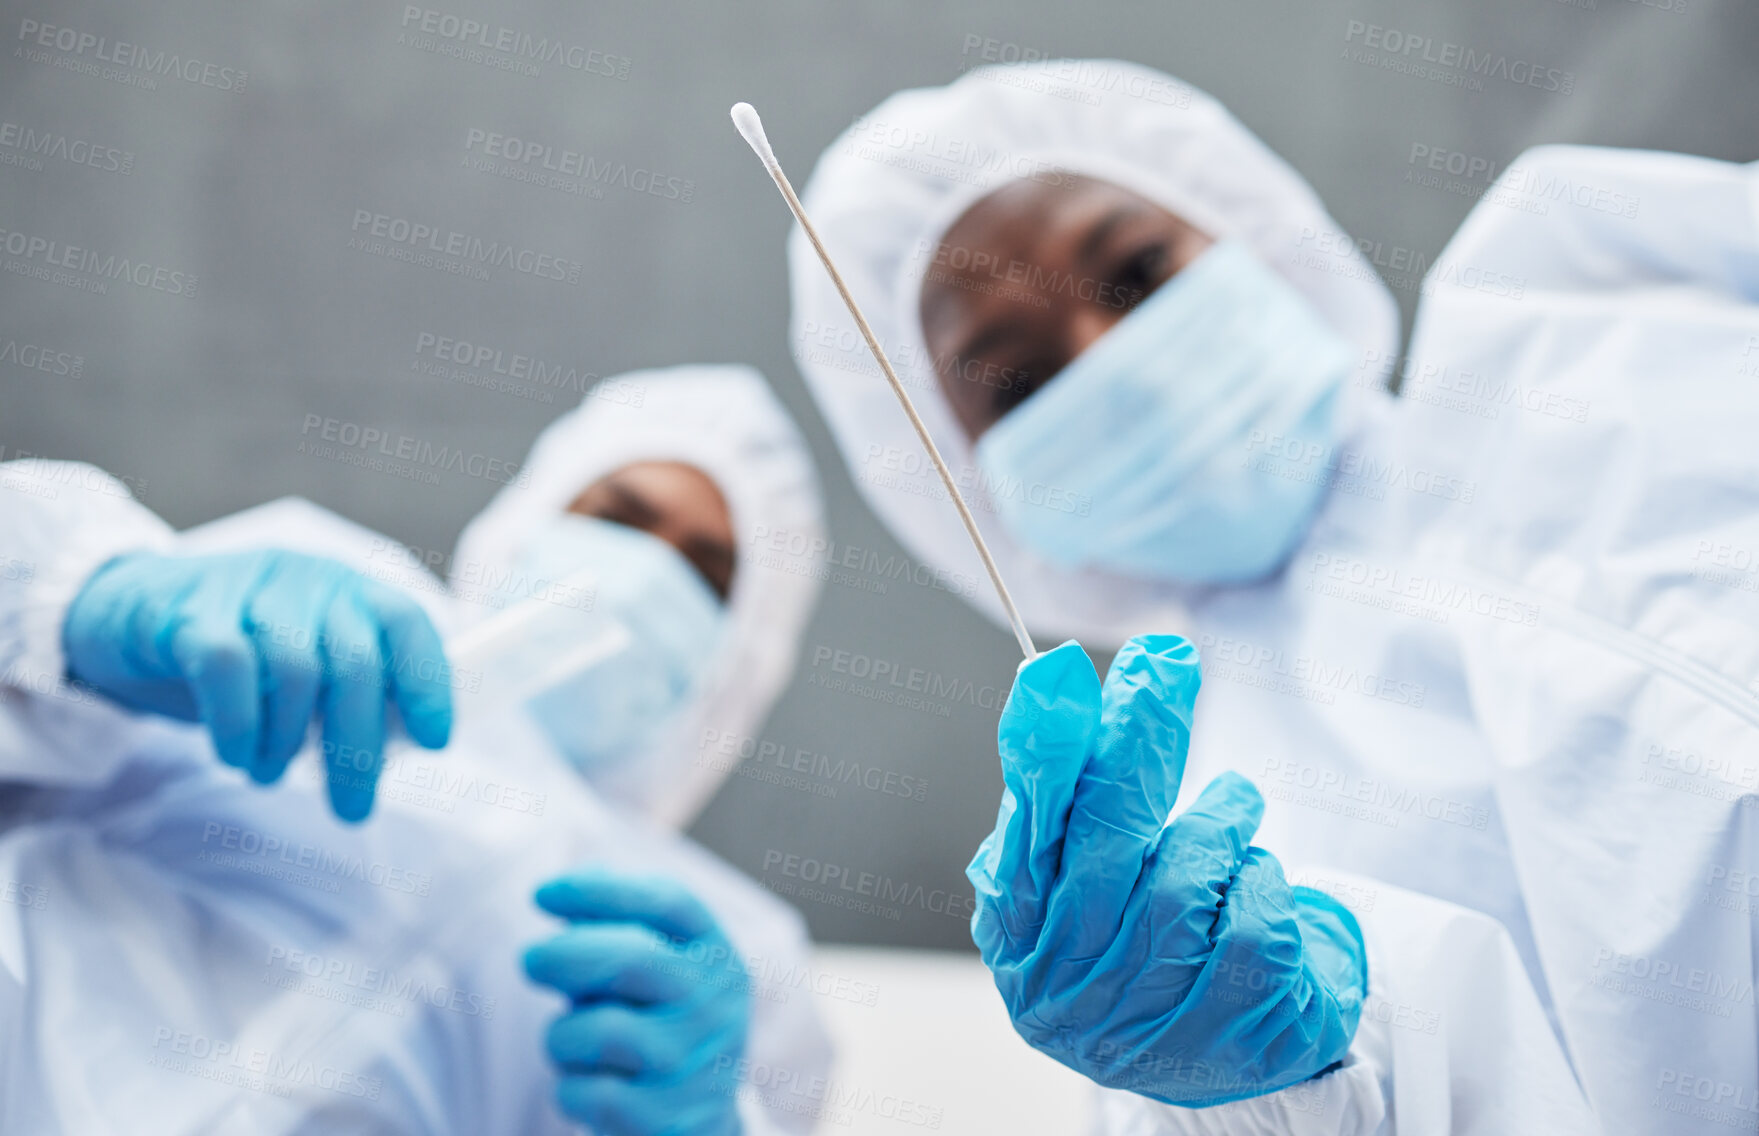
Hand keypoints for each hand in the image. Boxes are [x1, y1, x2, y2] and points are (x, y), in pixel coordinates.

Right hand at [62, 550, 452, 820]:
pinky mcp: (190, 611)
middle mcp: (307, 579)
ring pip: (297, 670)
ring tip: (270, 772)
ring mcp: (249, 587)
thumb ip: (349, 691)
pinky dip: (238, 725)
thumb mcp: (304, 660)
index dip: (428, 682)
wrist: (125, 612)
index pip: (407, 623)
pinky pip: (228, 668)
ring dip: (289, 742)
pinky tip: (234, 754)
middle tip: (352, 807)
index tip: (436, 741)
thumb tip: (396, 751)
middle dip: (359, 748)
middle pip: (356, 664)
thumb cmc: (236, 650)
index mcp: (348, 590)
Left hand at [523, 871, 749, 1135]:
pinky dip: (569, 1087)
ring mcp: (695, 1064)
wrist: (702, 1121)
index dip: (601, 891)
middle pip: (633, 959)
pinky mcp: (670, 1119)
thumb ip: (616, 926)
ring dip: (562, 1034)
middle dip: (564, 954)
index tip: (542, 893)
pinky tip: (584, 1086)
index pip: (668, 903)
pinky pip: (589, 1093)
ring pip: (599, 1030)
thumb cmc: (658, 1023)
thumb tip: (562, 890)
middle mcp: (716, 1005)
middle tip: (530, 959)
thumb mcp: (657, 968)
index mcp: (716, 955)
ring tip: (570, 1041)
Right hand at [966, 635, 1365, 1106]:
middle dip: (1136, 739)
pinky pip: (1254, 921)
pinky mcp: (1224, 1037)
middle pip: (1104, 837)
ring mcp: (1141, 1015)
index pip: (1026, 822)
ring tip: (1231, 807)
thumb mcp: (1074, 868)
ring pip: (1186, 876)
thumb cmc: (1129, 936)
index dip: (1042, 744)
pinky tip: (1252, 881)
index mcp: (1018, 930)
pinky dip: (1263, 882)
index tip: (1058, 668)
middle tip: (1165, 662)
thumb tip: (1048, 682)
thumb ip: (1060, 792)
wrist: (1209, 1052)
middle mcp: (1065, 982)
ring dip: (1220, 822)